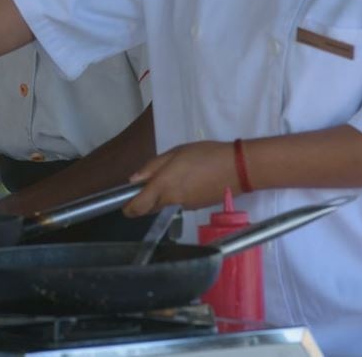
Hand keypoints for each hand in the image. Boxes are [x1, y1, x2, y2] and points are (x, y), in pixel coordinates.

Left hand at [122, 141, 236, 216]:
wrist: (237, 168)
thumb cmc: (205, 155)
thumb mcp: (175, 153)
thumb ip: (152, 167)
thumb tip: (133, 180)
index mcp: (163, 186)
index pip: (137, 207)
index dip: (127, 208)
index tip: (124, 204)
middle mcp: (171, 201)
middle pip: (149, 209)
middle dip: (143, 202)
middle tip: (147, 186)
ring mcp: (184, 207)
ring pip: (163, 207)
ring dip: (161, 198)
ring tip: (172, 178)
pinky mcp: (195, 209)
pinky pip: (177, 206)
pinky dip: (175, 198)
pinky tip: (186, 183)